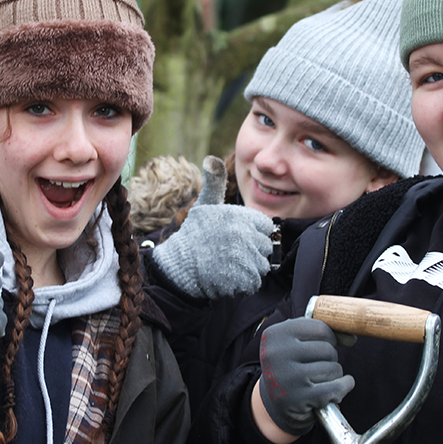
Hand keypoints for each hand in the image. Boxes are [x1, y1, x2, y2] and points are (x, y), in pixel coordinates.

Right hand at [150, 156, 275, 298]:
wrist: (178, 265)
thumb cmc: (194, 234)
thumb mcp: (205, 205)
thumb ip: (214, 183)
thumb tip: (211, 159)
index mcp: (240, 216)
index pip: (264, 227)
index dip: (252, 234)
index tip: (235, 238)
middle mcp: (245, 235)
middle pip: (264, 247)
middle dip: (251, 252)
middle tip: (229, 253)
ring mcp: (244, 258)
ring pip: (261, 266)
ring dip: (248, 269)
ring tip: (228, 265)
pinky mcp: (241, 279)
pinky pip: (254, 282)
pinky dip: (243, 284)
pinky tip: (227, 277)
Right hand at [256, 318, 354, 436]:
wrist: (274, 403)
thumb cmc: (291, 366)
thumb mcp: (298, 342)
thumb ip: (326, 334)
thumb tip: (351, 338)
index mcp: (276, 334)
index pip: (320, 328)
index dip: (329, 338)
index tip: (325, 345)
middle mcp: (278, 354)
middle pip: (327, 349)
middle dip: (331, 358)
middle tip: (319, 366)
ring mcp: (288, 377)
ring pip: (333, 369)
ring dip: (334, 375)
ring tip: (320, 379)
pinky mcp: (299, 399)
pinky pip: (336, 388)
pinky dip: (342, 388)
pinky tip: (335, 391)